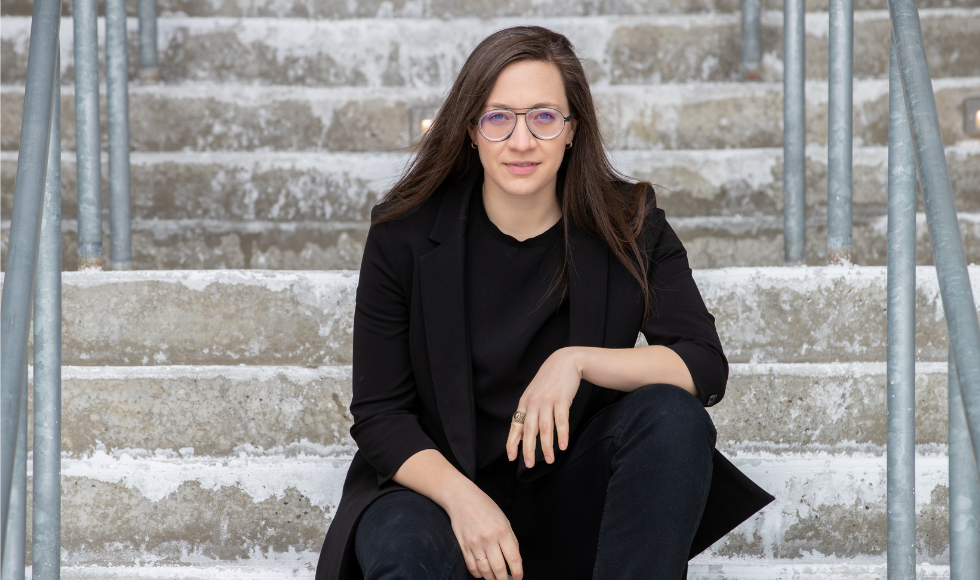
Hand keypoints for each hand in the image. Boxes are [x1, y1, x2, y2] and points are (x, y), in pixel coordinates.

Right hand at [445, 486, 522, 579]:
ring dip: (492, 579)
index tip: (519, 578)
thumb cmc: (484, 506)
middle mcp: (489, 539)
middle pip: (499, 568)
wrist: (461, 498)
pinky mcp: (464, 546)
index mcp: (502, 531)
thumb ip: (510, 539)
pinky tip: (483, 574)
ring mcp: (475, 544)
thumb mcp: (504, 519)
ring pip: (485, 571)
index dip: (518, 572)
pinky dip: (478, 574)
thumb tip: (515, 559)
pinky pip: (472, 567)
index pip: (514, 558)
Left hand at [506, 347, 582, 467]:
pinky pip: (561, 421)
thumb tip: (524, 433)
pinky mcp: (561, 399)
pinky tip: (563, 446)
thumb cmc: (549, 380)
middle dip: (528, 449)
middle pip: (529, 430)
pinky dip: (562, 435)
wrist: (565, 361)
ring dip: (547, 446)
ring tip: (550, 460)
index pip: (516, 426)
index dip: (513, 442)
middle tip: (529, 465)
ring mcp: (547, 401)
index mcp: (525, 403)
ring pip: (545, 428)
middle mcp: (533, 403)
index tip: (511, 458)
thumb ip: (529, 412)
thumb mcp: (534, 394)